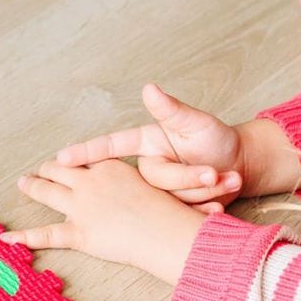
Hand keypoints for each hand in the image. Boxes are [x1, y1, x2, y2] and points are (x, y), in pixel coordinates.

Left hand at [1, 158, 205, 284]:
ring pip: (47, 191)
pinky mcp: (77, 233)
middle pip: (61, 169)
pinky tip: (5, 237)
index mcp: (109, 167)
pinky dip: (23, 237)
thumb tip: (169, 180)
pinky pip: (45, 234)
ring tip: (22, 183)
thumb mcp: (163, 183)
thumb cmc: (173, 210)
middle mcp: (90, 182)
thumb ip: (151, 182)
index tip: (66, 158)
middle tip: (39, 169)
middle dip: (48, 169)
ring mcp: (81, 207)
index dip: (73, 159)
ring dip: (33, 186)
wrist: (168, 231)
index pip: (84, 159)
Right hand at [56, 83, 244, 208]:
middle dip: (189, 177)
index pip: (109, 147)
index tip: (60, 158)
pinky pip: (182, 212)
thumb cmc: (216, 139)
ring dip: (205, 190)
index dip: (84, 153)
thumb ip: (172, 109)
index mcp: (145, 144)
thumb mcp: (196, 122)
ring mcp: (158, 190)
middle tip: (214, 173)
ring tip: (226, 178)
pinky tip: (220, 202)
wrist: (239, 167)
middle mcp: (147, 168)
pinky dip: (206, 207)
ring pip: (172, 197)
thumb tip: (149, 88)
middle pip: (156, 179)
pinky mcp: (170, 208)